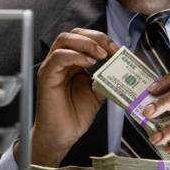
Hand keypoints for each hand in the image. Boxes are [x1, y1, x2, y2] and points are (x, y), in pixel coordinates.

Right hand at [16, 29, 118, 166]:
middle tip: (111, 49)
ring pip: (65, 40)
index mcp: (74, 62)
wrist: (62, 135)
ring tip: (101, 54)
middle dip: (96, 37)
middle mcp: (62, 60)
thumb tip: (122, 67)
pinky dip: (75, 56)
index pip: (86, 38)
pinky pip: (58, 57)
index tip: (118, 49)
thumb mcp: (98, 92)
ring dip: (86, 43)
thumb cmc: (75, 115)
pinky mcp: (47, 76)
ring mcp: (53, 67)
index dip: (103, 40)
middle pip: (75, 33)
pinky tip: (89, 63)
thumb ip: (107, 77)